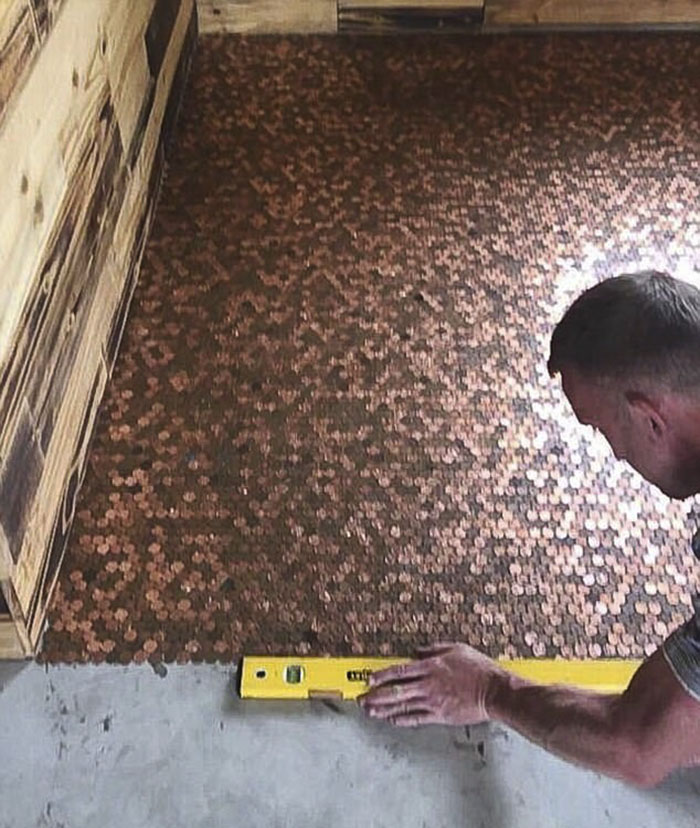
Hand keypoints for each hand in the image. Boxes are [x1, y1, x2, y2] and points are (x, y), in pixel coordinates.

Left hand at [358, 642, 505, 726]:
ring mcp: (433, 702)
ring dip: (383, 709)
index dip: (382, 675)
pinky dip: (402, 719)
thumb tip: (417, 651)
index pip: (399, 671)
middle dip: (376, 695)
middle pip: (395, 691)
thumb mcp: (456, 648)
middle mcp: (427, 685)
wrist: (494, 691)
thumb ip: (433, 648)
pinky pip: (416, 719)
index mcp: (430, 666)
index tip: (369, 679)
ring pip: (402, 706)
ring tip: (369, 711)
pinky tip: (392, 720)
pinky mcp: (440, 716)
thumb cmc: (478, 668)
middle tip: (361, 699)